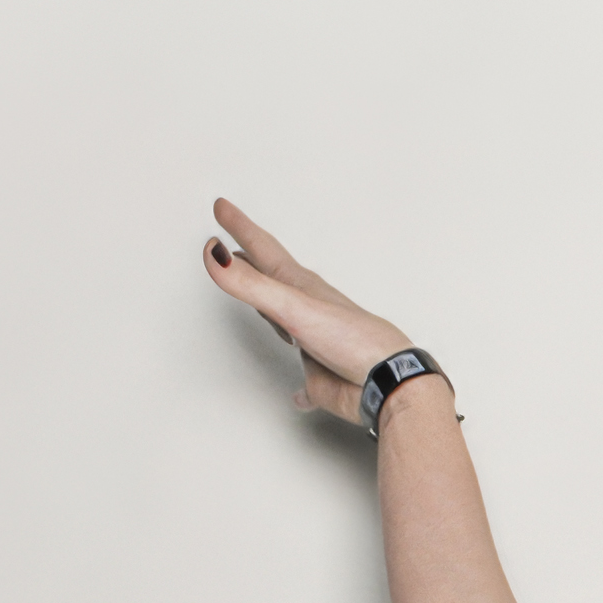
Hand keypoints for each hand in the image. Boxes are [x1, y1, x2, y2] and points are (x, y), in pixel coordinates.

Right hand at [200, 199, 415, 423]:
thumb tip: (214, 255)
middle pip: (271, 279)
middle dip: (249, 260)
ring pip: (285, 321)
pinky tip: (298, 395)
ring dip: (269, 308)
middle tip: (231, 244)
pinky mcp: (322, 377)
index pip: (263, 250)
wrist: (387, 385)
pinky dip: (300, 388)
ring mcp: (315, 343)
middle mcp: (308, 312)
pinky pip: (307, 382)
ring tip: (258, 297)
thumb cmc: (353, 341)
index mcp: (302, 289)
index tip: (222, 207)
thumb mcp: (294, 307)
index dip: (240, 227)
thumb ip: (251, 284)